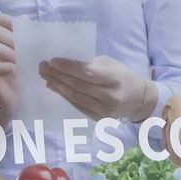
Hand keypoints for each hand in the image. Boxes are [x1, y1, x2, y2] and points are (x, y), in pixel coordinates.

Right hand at [0, 12, 16, 122]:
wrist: (3, 104)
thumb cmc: (12, 77)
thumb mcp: (17, 54)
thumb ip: (19, 37)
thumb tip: (25, 19)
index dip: (9, 21)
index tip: (24, 31)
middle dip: (12, 37)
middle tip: (25, 48)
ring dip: (11, 51)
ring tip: (22, 59)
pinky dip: (8, 67)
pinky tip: (17, 71)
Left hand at [39, 55, 159, 121]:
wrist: (137, 99)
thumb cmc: (121, 76)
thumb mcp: (109, 64)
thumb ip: (89, 64)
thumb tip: (63, 65)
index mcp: (114, 78)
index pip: (86, 72)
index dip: (67, 67)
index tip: (52, 61)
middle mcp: (109, 96)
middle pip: (78, 85)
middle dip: (58, 75)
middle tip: (43, 67)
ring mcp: (104, 110)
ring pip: (75, 97)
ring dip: (57, 86)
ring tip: (45, 76)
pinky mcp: (98, 118)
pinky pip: (77, 105)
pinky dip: (64, 96)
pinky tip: (54, 87)